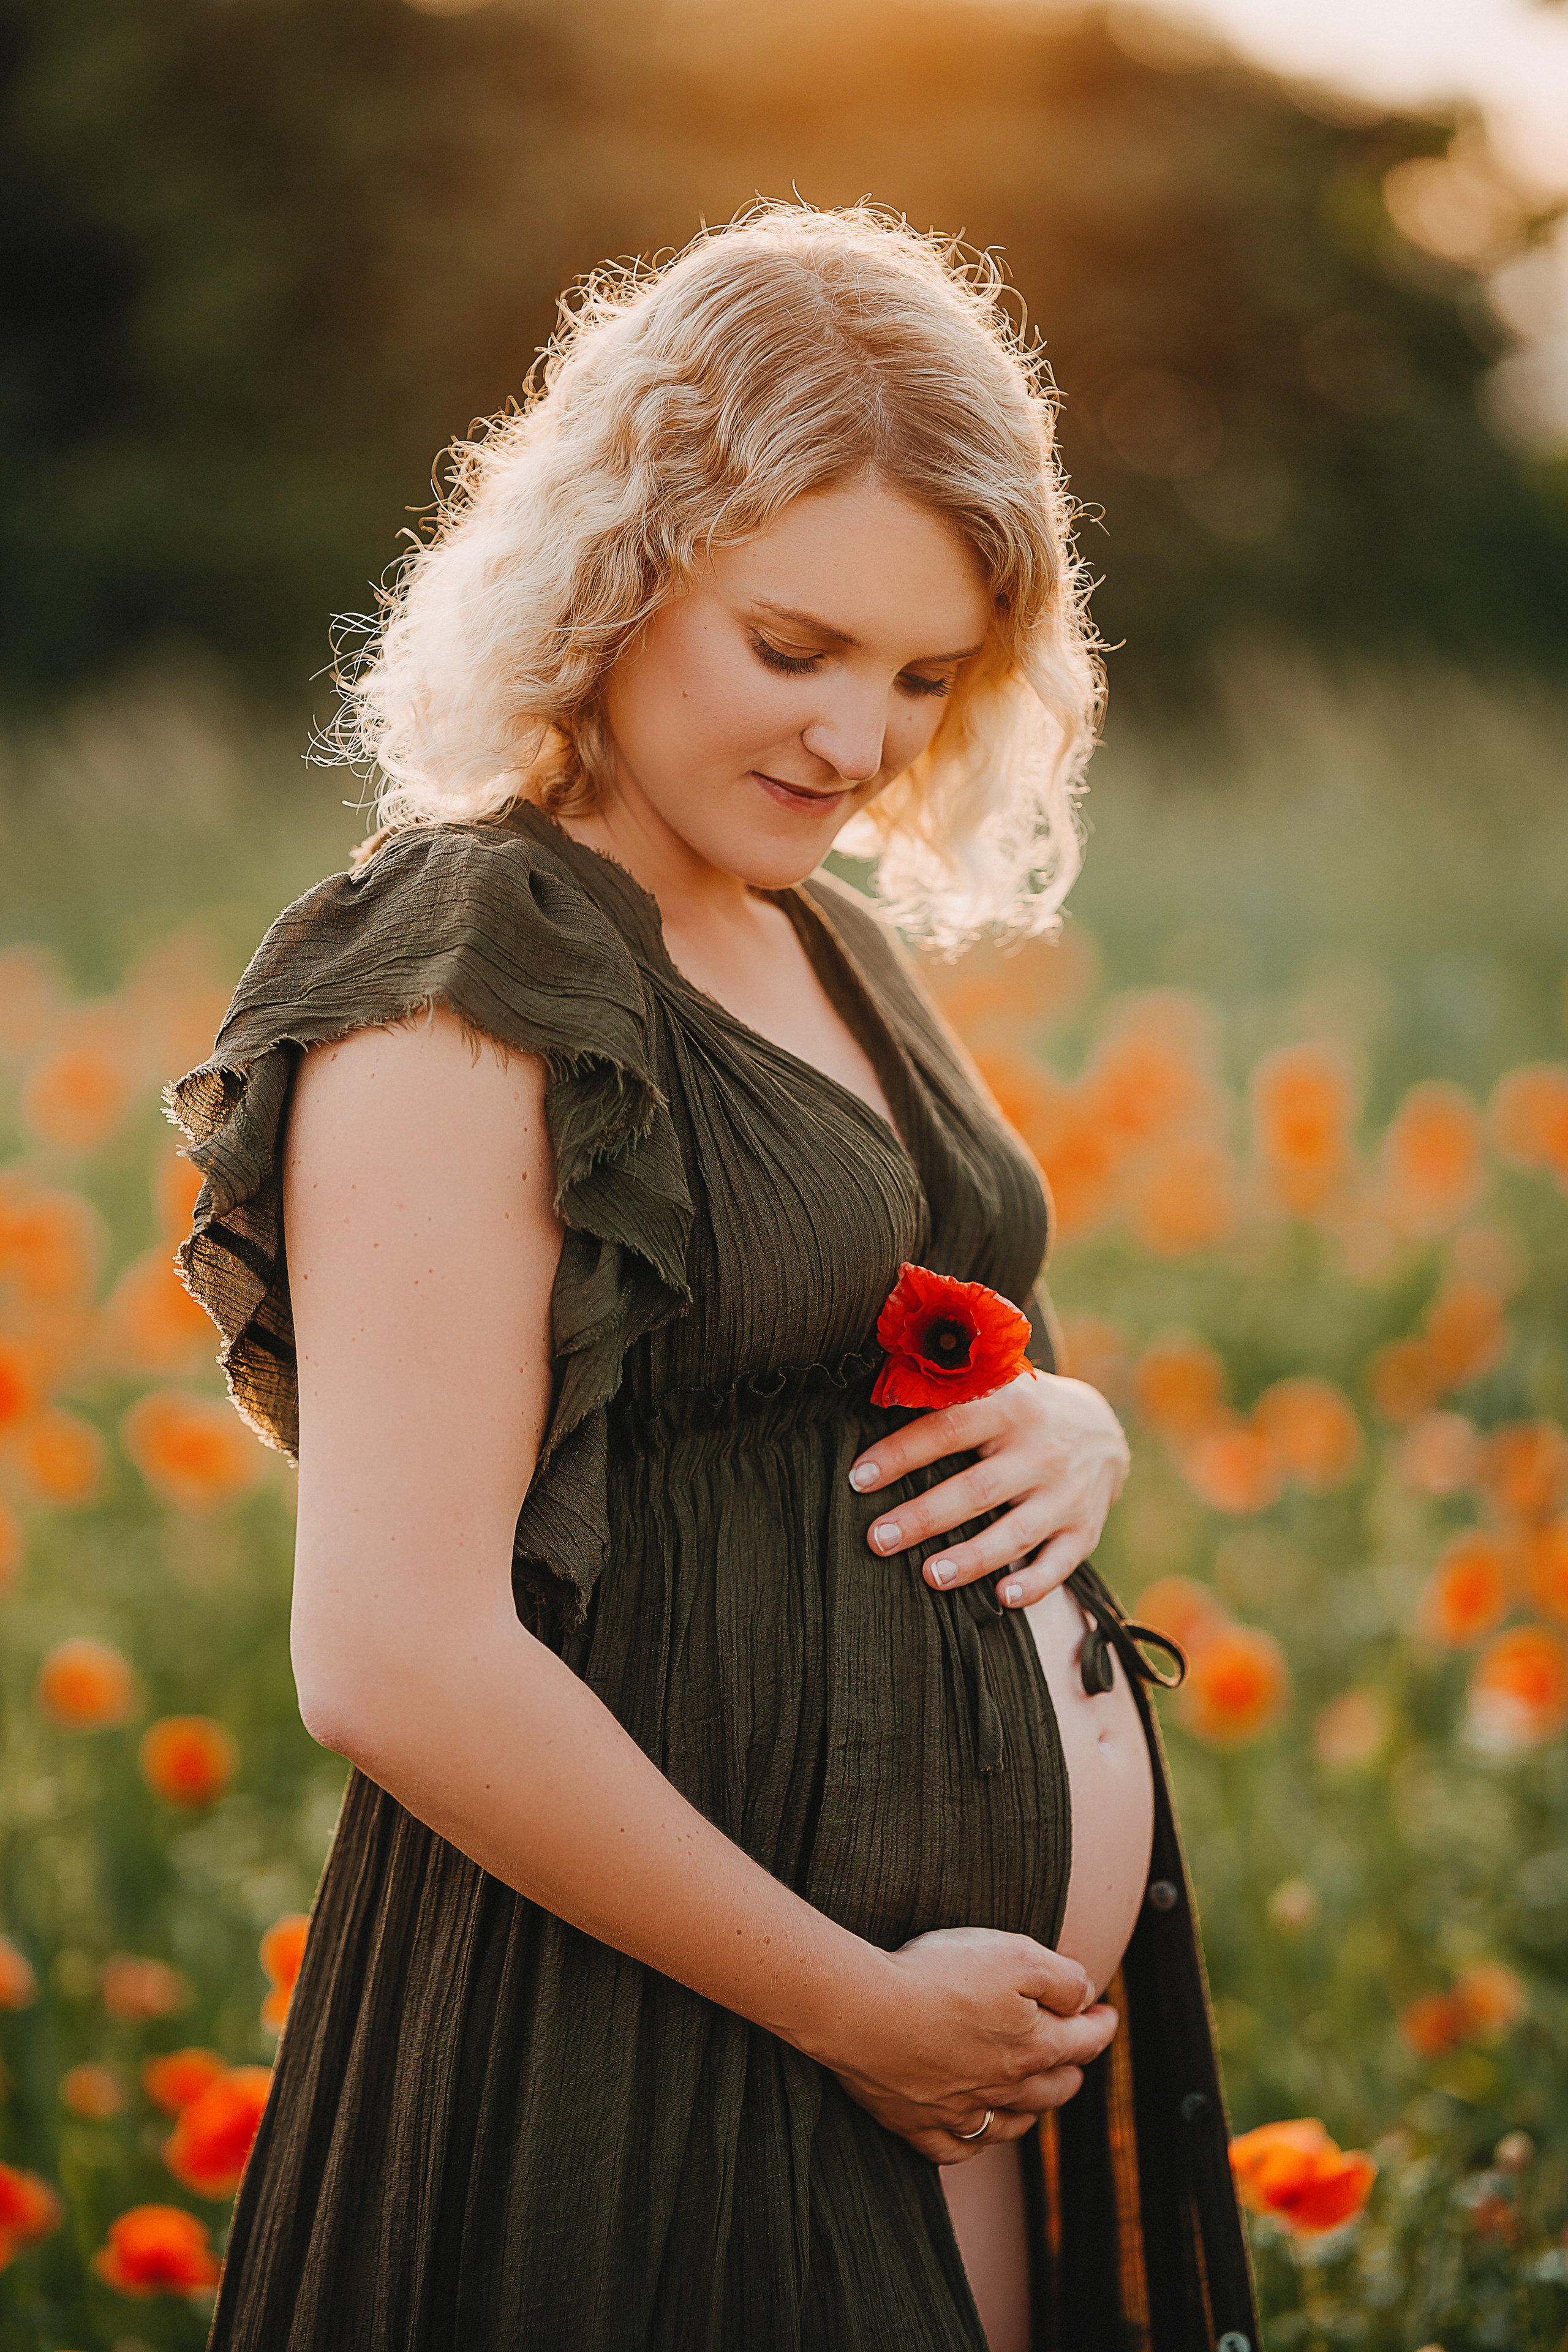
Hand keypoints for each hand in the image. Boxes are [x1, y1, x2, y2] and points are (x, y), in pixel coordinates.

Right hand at [824, 1926, 1118, 2163]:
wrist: (863, 2009)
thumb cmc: (939, 1975)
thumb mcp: (1016, 1954)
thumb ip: (1062, 1978)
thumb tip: (1085, 1997)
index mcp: (1034, 2047)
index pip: (1085, 2042)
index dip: (1101, 2024)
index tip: (1106, 2013)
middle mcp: (1004, 2089)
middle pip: (1054, 2087)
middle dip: (1072, 2068)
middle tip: (1076, 2052)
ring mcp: (960, 2111)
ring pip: (1012, 2121)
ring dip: (1032, 2108)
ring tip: (1038, 2094)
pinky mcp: (916, 2123)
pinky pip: (956, 2148)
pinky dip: (973, 2141)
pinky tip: (974, 2130)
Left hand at [849, 1371, 1130, 1609]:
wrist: (1103, 1427)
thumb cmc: (1020, 1408)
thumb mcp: (993, 1384)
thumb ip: (944, 1392)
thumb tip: (873, 1394)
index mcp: (1010, 1406)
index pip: (947, 1430)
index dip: (900, 1455)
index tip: (857, 1478)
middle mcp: (1042, 1451)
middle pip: (976, 1490)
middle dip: (923, 1518)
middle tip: (878, 1539)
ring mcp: (1067, 1494)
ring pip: (1016, 1533)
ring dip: (971, 1559)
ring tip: (929, 1576)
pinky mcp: (1085, 1529)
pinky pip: (1060, 1564)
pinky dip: (1034, 1585)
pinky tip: (1001, 1598)